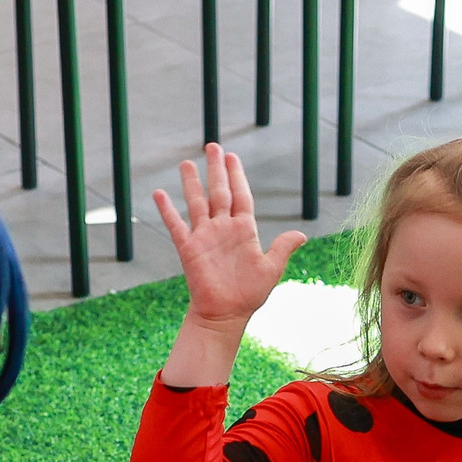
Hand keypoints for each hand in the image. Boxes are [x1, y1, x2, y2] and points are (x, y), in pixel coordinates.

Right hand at [153, 144, 305, 327]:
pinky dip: (167, 210)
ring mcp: (205, 236)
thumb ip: (283, 248)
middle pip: (219, 192)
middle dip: (216, 169)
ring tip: (186, 163)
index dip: (237, 176)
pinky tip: (159, 193)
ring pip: (197, 203)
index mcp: (244, 231)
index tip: (232, 157)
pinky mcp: (189, 248)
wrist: (225, 315)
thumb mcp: (271, 269)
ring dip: (192, 183)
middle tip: (213, 146)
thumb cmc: (249, 295)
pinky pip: (176, 225)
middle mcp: (223, 229)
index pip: (241, 196)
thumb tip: (302, 234)